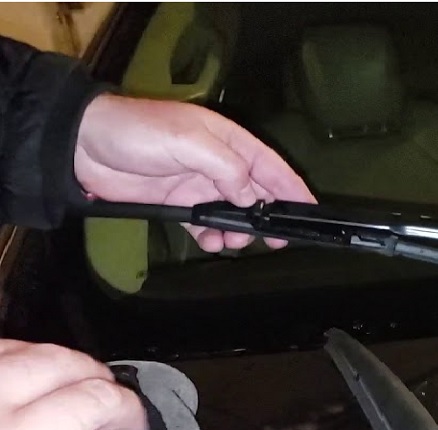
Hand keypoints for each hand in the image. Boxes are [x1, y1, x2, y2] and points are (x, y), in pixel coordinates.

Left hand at [74, 93, 315, 252]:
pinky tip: (211, 243)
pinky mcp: (178, 203)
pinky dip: (212, 237)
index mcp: (227, 140)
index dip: (292, 187)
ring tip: (235, 242)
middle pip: (257, 192)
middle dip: (269, 216)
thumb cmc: (138, 133)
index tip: (311, 211)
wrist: (83, 146)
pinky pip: (206, 225)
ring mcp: (198, 184)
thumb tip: (252, 198)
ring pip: (234, 213)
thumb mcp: (189, 142)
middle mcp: (218, 162)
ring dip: (239, 230)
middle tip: (278, 240)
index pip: (270, 165)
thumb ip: (226, 168)